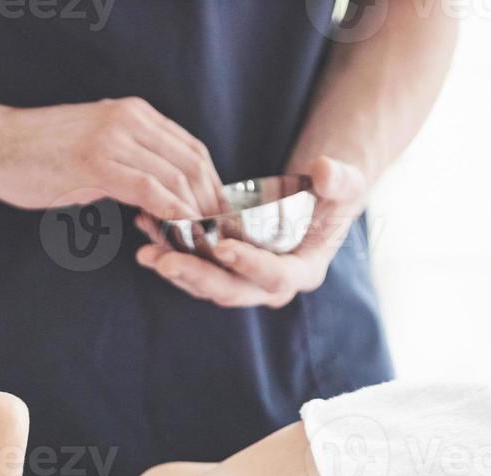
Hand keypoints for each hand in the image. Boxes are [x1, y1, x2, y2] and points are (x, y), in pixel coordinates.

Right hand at [0, 98, 223, 219]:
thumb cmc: (37, 154)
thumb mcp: (94, 147)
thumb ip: (128, 162)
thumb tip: (156, 195)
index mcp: (134, 112)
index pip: (192, 148)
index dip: (212, 186)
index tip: (217, 219)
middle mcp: (131, 118)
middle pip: (193, 163)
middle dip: (211, 204)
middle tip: (216, 238)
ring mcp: (115, 138)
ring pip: (177, 178)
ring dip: (194, 215)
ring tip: (199, 244)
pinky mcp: (98, 163)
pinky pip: (151, 191)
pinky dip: (172, 216)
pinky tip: (178, 236)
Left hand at [133, 156, 366, 308]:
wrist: (315, 199)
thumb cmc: (333, 192)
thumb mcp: (345, 182)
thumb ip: (339, 180)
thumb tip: (323, 171)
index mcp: (303, 272)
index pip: (275, 276)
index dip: (249, 264)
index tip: (223, 246)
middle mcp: (270, 286)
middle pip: (230, 290)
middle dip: (196, 276)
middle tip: (163, 260)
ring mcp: (244, 280)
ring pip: (204, 283)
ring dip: (174, 267)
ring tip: (145, 248)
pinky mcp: (223, 270)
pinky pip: (192, 266)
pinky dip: (169, 249)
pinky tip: (146, 228)